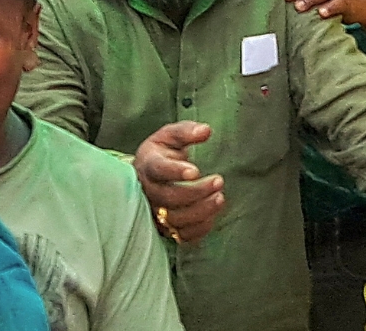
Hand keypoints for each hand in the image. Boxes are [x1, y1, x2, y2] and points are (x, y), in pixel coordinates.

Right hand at [134, 121, 224, 245]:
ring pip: (176, 219)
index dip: (176, 171)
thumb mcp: (169, 137)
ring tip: (220, 197)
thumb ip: (186, 132)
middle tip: (219, 181)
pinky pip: (182, 236)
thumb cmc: (161, 154)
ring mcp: (156, 212)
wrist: (145, 177)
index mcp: (148, 165)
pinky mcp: (165, 228)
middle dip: (197, 192)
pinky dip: (200, 228)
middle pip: (170, 197)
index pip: (158, 170)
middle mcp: (148, 191)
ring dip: (202, 211)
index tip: (196, 170)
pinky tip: (212, 214)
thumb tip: (206, 130)